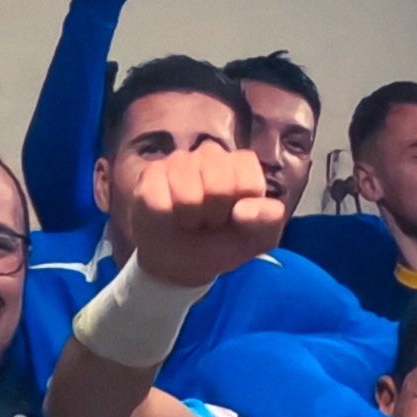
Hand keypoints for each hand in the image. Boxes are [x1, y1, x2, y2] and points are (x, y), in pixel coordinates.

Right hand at [122, 140, 287, 286]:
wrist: (182, 262)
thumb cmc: (223, 242)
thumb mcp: (257, 240)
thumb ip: (267, 221)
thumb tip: (244, 210)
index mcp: (242, 165)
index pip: (248, 178)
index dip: (243, 209)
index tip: (236, 218)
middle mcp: (210, 154)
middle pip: (218, 184)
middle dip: (215, 215)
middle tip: (210, 222)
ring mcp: (178, 161)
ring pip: (187, 194)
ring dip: (190, 219)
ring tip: (190, 220)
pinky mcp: (149, 175)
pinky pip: (157, 200)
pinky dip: (164, 218)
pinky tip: (168, 217)